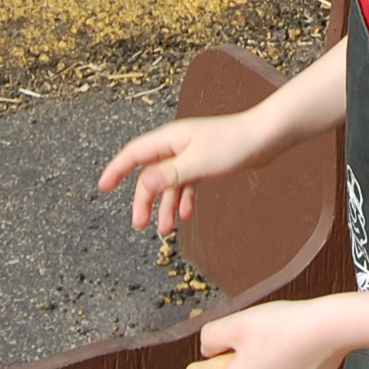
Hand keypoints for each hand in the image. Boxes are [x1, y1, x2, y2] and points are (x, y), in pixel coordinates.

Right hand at [99, 111, 260, 237]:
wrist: (266, 137)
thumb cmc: (234, 145)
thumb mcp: (199, 163)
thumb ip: (170, 174)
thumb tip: (143, 183)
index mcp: (170, 138)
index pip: (134, 154)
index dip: (116, 170)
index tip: (102, 187)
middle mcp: (177, 144)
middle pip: (150, 174)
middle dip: (143, 200)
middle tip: (139, 225)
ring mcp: (191, 154)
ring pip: (169, 182)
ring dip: (165, 205)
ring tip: (165, 231)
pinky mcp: (205, 162)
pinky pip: (186, 184)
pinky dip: (184, 200)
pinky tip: (187, 216)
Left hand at [195, 300, 350, 368]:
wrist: (330, 329)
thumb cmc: (284, 327)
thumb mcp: (236, 323)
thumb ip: (211, 338)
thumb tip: (207, 350)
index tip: (215, 360)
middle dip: (237, 365)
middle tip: (247, 338)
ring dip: (260, 363)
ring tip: (273, 336)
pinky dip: (282, 363)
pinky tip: (290, 341)